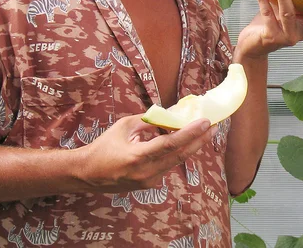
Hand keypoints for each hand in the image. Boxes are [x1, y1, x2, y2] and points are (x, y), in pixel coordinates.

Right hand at [80, 114, 215, 191]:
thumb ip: (148, 122)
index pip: (170, 144)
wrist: (88, 174)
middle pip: (179, 155)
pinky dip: (176, 152)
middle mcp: (147, 173)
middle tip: (214, 126)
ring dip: (191, 146)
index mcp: (138, 157)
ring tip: (204, 131)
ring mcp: (149, 182)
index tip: (205, 122)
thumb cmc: (104, 146)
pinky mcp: (150, 185)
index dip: (190, 133)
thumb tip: (169, 118)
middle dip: (199, 140)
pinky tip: (183, 141)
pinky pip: (167, 165)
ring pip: (176, 161)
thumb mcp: (125, 127)